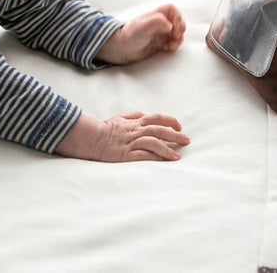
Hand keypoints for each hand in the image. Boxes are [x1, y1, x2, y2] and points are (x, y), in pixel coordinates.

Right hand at [56, 111, 188, 161]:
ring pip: (152, 142)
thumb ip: (132, 115)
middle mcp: (135, 131)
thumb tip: (143, 114)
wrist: (89, 137)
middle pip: (158, 130)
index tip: (179, 126)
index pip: (156, 118)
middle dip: (175, 135)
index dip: (169, 121)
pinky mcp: (125, 154)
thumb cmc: (103, 128)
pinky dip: (154, 158)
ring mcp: (130, 143)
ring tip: (178, 156)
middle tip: (187, 140)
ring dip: (167, 149)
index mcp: (134, 122)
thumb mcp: (118, 118)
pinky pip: (142, 155)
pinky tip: (163, 162)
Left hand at [97, 4, 185, 64]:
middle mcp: (159, 24)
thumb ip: (157, 22)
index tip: (174, 26)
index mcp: (155, 15)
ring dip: (178, 39)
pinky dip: (173, 46)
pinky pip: (173, 43)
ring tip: (171, 44)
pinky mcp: (160, 44)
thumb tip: (170, 25)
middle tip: (176, 36)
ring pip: (177, 33)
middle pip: (178, 21)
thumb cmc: (130, 35)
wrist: (122, 49)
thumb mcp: (143, 26)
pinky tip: (167, 48)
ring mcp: (160, 34)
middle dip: (180, 29)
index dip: (177, 16)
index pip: (172, 9)